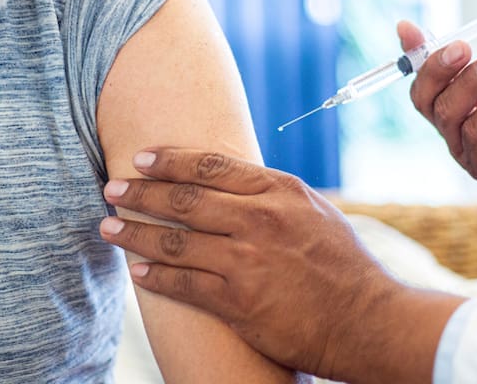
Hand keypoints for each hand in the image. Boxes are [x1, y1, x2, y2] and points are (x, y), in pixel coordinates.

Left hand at [99, 147, 460, 382]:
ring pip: (176, 241)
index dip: (170, 160)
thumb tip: (232, 183)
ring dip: (136, 234)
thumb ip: (272, 195)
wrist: (368, 318)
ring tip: (108, 228)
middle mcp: (260, 219)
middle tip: (113, 188)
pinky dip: (156, 277)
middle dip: (142, 192)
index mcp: (278, 191)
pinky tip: (138, 272)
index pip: (210, 165)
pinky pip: (185, 284)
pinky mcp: (240, 301)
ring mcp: (248, 260)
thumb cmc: (343, 263)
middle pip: (185, 199)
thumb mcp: (314, 211)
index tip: (142, 158)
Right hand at [399, 0, 476, 209]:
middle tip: (463, 46)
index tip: (408, 28)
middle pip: (422, 95)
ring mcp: (466, 145)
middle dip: (437, 67)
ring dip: (469, 83)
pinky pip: (476, 135)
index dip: (412, 51)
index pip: (423, 72)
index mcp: (457, 91)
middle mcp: (454, 119)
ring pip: (446, 113)